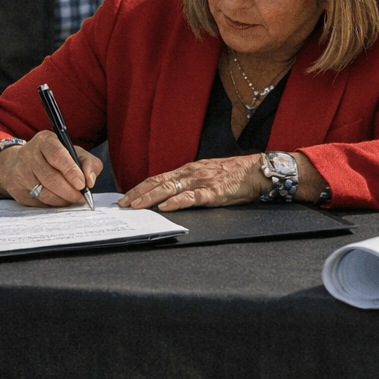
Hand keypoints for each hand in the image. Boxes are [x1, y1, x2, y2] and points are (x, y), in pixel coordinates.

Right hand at [0, 130, 100, 206]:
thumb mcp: (74, 152)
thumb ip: (88, 163)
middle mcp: (28, 154)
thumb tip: (90, 181)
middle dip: (70, 192)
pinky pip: (37, 202)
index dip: (71, 171)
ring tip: (72, 199)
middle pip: (51, 178)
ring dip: (62, 200)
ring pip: (45, 193)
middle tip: (81, 197)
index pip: (58, 155)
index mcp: (44, 140)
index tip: (82, 184)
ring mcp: (20, 172)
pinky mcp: (16, 189)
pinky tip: (58, 200)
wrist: (22, 162)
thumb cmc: (54, 157)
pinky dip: (52, 204)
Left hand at [120, 155, 270, 211]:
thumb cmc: (232, 174)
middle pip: (159, 182)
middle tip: (123, 205)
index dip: (140, 188)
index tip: (125, 197)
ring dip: (151, 198)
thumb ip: (189, 182)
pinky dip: (177, 202)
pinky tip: (166, 207)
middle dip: (138, 194)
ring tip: (137, 206)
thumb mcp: (206, 174)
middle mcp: (191, 173)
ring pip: (171, 189)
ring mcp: (202, 182)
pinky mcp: (214, 192)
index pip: (158, 178)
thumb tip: (168, 194)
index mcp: (188, 170)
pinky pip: (193, 197)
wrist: (256, 171)